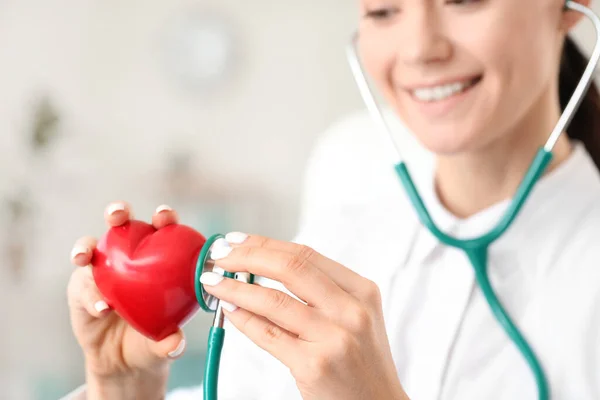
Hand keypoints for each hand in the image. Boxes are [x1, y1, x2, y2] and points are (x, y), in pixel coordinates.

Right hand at [67, 202, 185, 397]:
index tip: (164, 216)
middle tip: (118, 215)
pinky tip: (99, 307)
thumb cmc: (151, 338)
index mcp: (155, 256)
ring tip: (84, 257)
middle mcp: (126, 256)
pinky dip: (88, 294)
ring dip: (84, 248)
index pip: (161, 228)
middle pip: (120, 224)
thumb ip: (170, 342)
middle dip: (117, 212)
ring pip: (89, 248)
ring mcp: (100, 269)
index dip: (163, 217)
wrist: (123, 362)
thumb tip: (175, 344)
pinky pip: (80, 286)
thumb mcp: (164, 341)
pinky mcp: (79, 289)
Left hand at [200, 233, 409, 399]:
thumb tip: (263, 269)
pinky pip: (267, 334)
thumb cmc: (361, 362)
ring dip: (235, 287)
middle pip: (289, 268)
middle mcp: (351, 310)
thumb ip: (321, 292)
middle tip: (220, 256)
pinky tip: (230, 309)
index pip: (305, 255)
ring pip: (272, 300)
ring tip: (213, 282)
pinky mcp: (313, 365)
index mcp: (361, 291)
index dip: (265, 244)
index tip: (238, 241)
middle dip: (247, 257)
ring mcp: (333, 338)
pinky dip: (243, 318)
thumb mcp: (354, 317)